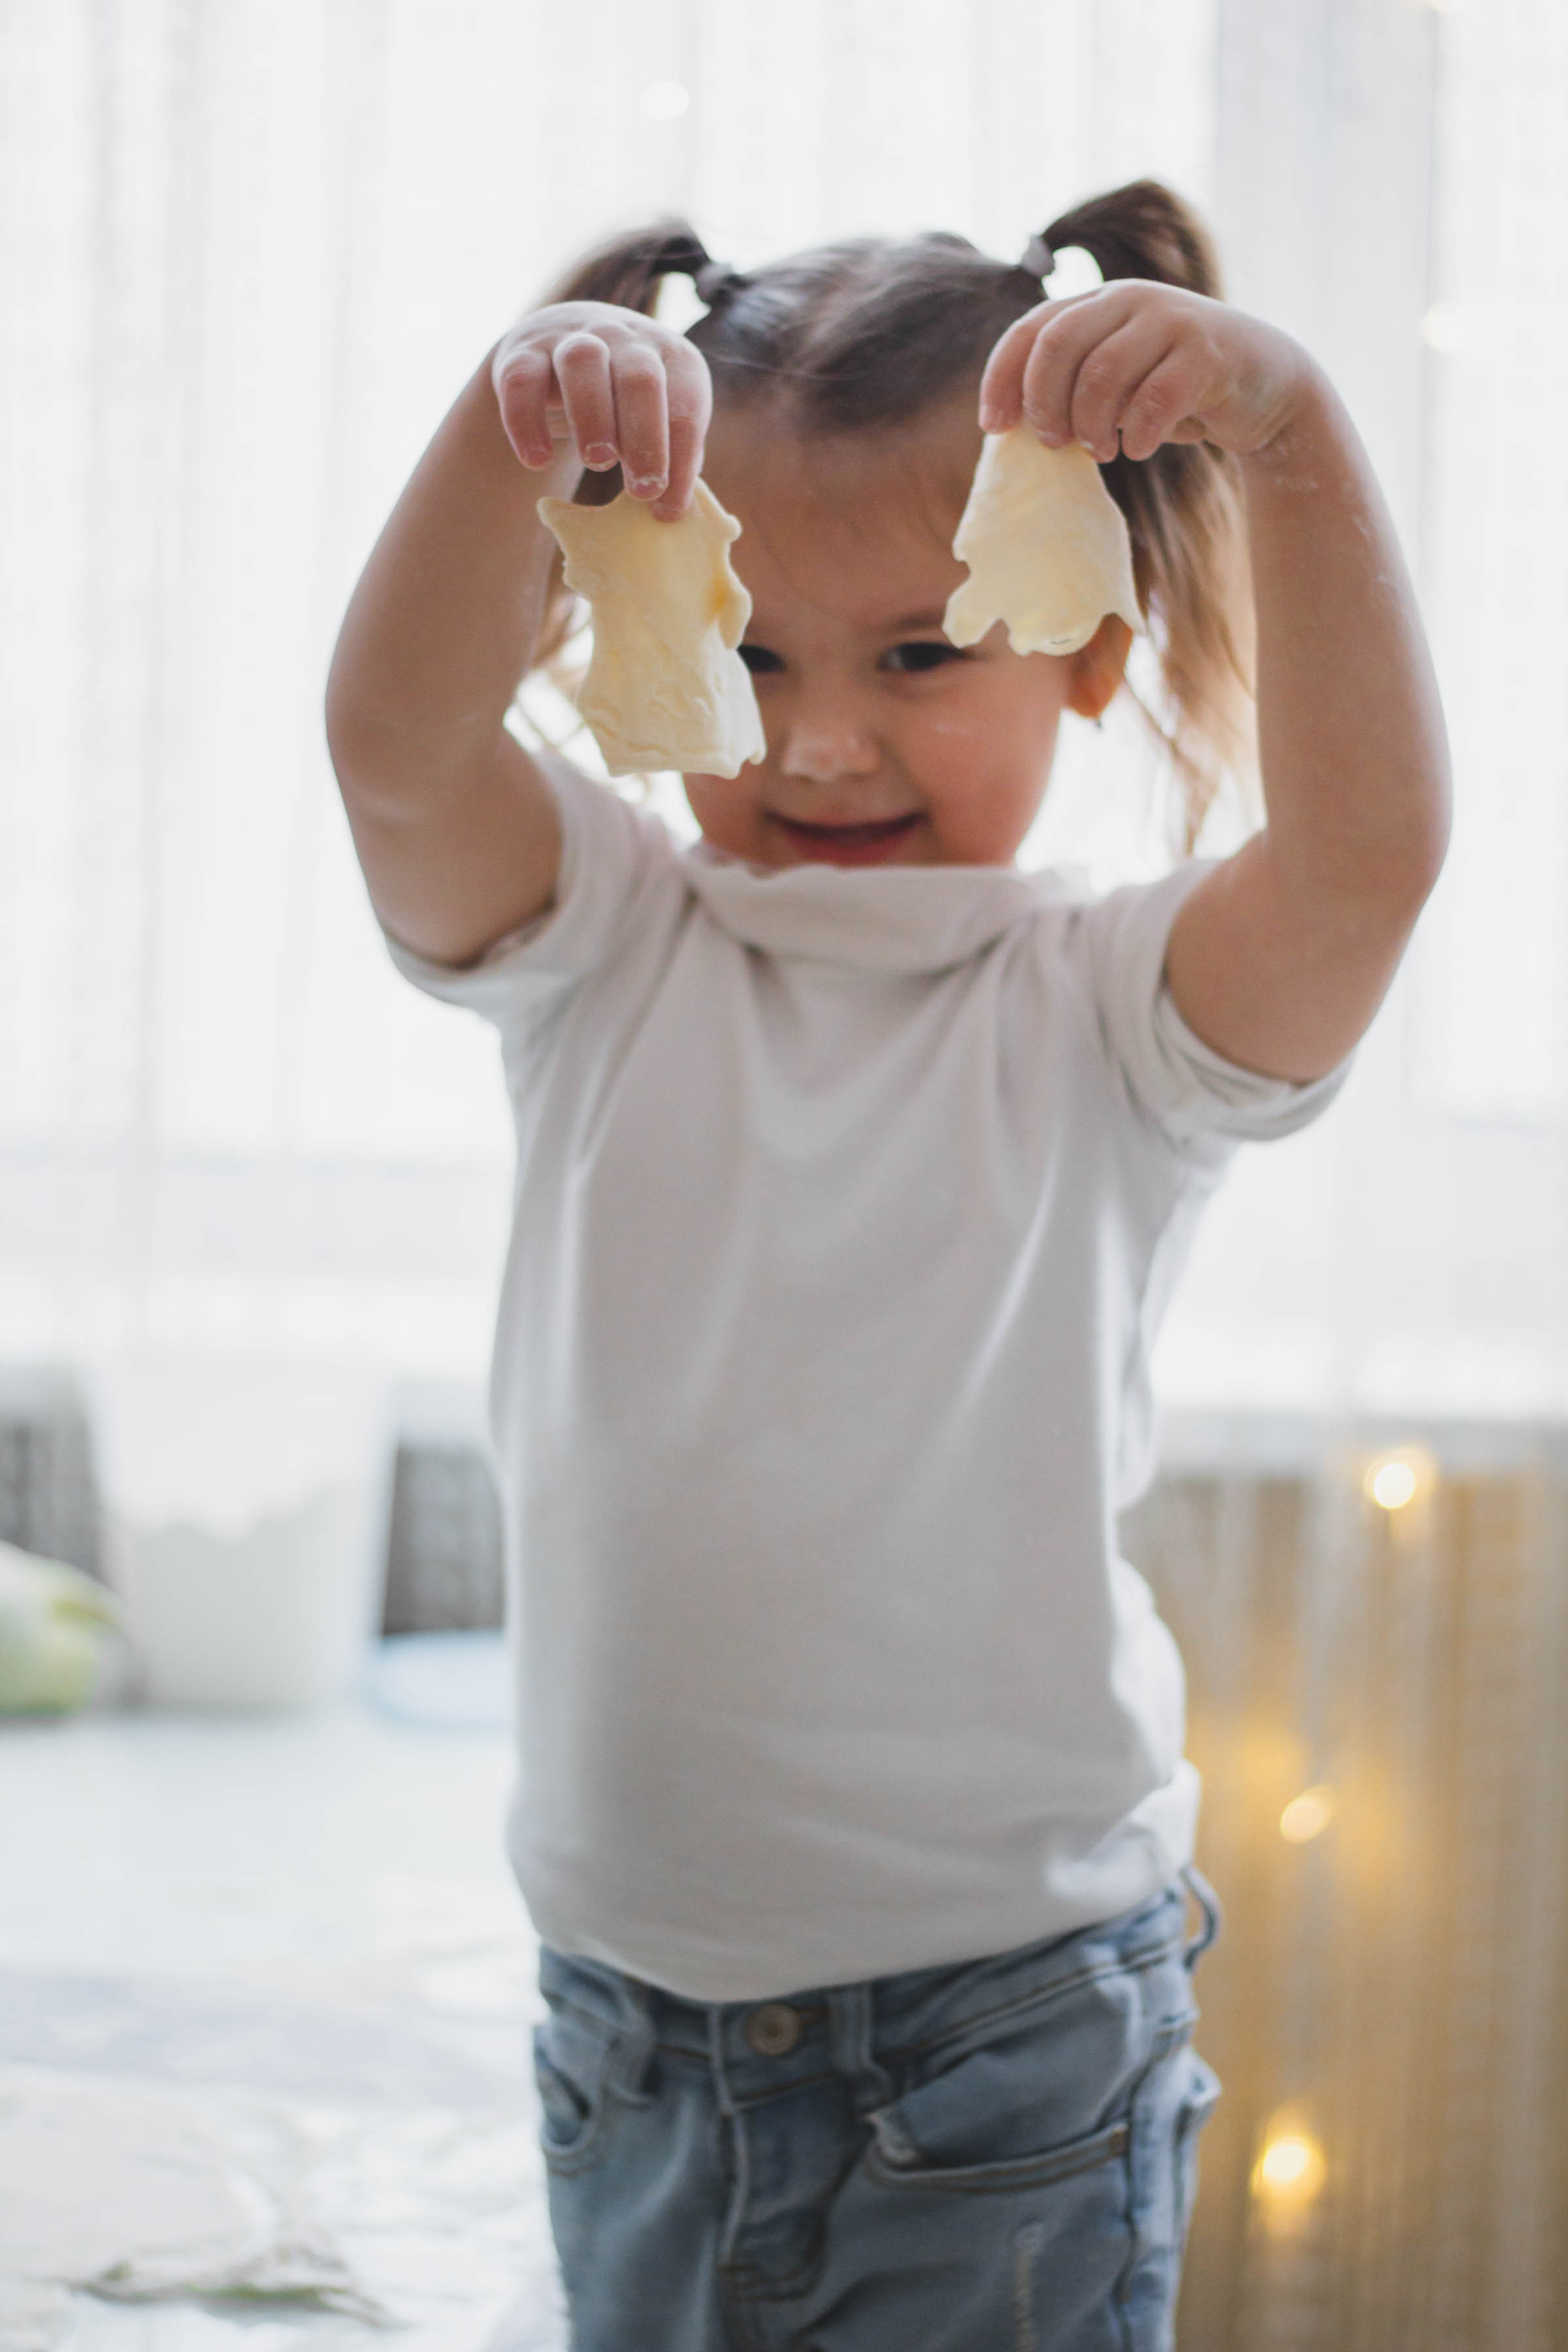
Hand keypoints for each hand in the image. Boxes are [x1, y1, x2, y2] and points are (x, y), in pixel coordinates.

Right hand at [491, 302, 711, 518]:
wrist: (559, 347)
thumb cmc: (622, 399)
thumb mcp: (658, 417)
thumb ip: (671, 455)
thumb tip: (672, 507)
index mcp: (671, 356)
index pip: (685, 405)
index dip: (681, 460)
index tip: (667, 509)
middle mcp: (625, 338)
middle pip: (640, 378)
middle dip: (645, 437)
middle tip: (642, 489)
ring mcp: (573, 337)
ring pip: (583, 362)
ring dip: (592, 416)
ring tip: (597, 463)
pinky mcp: (524, 349)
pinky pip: (521, 380)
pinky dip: (526, 422)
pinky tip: (537, 461)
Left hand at [978, 281, 1308, 465]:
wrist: (1266, 386)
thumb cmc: (1177, 392)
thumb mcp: (1118, 383)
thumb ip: (1072, 386)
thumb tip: (1009, 424)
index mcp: (1100, 301)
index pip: (1031, 328)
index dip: (1003, 378)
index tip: (994, 427)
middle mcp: (1132, 298)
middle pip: (1058, 345)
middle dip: (1045, 403)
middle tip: (1053, 444)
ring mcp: (1171, 320)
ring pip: (1102, 374)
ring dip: (1091, 425)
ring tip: (1100, 451)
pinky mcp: (1207, 353)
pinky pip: (1153, 399)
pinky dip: (1136, 435)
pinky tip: (1137, 450)